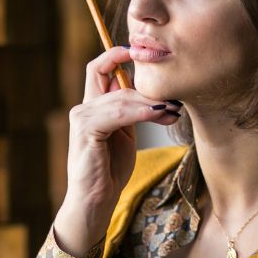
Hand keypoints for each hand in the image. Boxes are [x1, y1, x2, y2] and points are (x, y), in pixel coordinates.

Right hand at [54, 46, 181, 257]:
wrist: (94, 203)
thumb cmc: (109, 173)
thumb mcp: (124, 137)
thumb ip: (132, 114)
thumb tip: (161, 98)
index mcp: (91, 107)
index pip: (100, 68)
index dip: (118, 54)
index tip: (145, 54)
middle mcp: (83, 109)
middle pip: (114, 78)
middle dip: (148, 87)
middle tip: (176, 98)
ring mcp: (82, 119)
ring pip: (120, 96)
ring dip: (151, 102)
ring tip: (173, 110)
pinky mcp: (86, 131)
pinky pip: (118, 113)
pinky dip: (141, 111)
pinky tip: (160, 114)